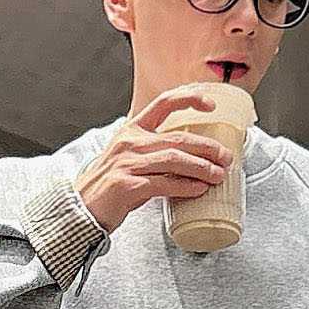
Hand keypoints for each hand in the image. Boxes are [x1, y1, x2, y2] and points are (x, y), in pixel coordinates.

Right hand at [73, 86, 234, 234]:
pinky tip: (198, 189)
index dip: (190, 99)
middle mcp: (129, 142)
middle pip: (177, 138)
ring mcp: (127, 163)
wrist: (81, 209)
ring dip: (201, 167)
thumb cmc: (109, 186)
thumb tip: (192, 159)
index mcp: (131, 130)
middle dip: (207, 147)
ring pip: (174, 159)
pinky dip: (185, 187)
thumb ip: (156, 154)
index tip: (211, 105)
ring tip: (218, 175)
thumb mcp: (130, 160)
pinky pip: (163, 184)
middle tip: (226, 157)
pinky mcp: (127, 185)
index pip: (164, 103)